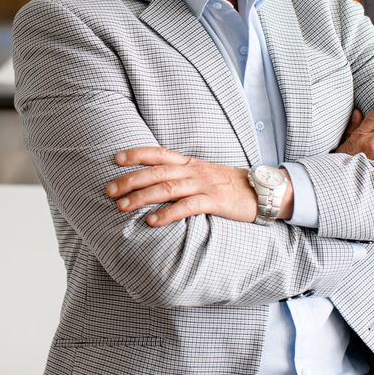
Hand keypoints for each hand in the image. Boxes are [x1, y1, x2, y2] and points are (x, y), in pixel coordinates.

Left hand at [105, 146, 291, 227]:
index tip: (116, 159)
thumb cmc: (229, 185)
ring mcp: (204, 185)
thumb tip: (154, 182)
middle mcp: (193, 170)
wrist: (264, 191)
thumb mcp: (203, 174)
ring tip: (122, 206)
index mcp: (189, 162)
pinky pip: (187, 206)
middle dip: (130, 180)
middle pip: (156, 171)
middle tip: (109, 190)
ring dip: (141, 197)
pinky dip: (167, 214)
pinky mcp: (215, 201)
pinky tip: (151, 221)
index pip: (158, 153)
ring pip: (167, 188)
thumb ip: (181, 176)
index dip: (136, 154)